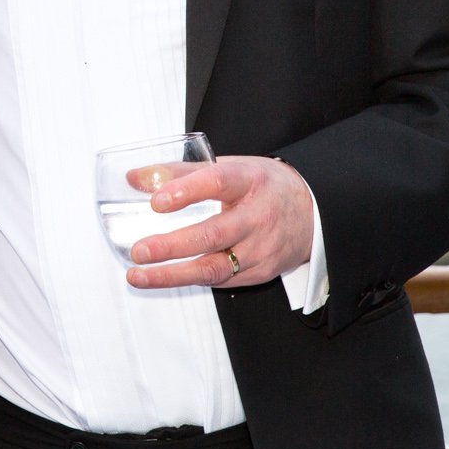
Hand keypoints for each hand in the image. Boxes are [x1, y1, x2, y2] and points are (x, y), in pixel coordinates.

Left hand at [126, 154, 313, 290]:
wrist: (313, 213)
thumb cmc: (263, 187)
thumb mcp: (230, 168)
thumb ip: (180, 172)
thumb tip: (135, 177)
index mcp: (249, 181)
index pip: (216, 183)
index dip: (185, 191)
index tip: (156, 202)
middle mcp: (257, 216)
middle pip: (213, 234)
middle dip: (172, 246)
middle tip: (140, 251)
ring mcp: (261, 248)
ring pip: (214, 267)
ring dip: (173, 275)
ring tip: (139, 275)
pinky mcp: (260, 272)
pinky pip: (221, 280)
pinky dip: (190, 280)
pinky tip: (166, 277)